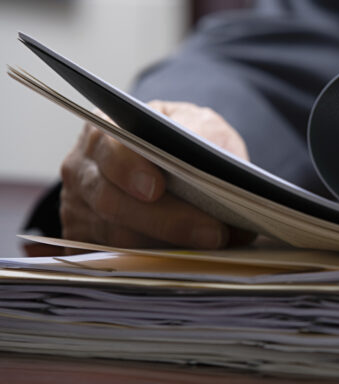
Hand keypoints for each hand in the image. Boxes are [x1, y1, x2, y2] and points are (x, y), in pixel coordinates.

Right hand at [60, 100, 249, 247]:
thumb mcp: (197, 123)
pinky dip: (156, 260)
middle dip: (166, 220)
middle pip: (112, 201)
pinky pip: (115, 259)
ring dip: (168, 244)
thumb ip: (201, 132)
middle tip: (212, 232)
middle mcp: (83, 170)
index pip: (109, 148)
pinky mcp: (86, 242)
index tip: (156, 188)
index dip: (129, 169)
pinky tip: (192, 256)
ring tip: (215, 245)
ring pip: (116, 236)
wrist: (176, 164)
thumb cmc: (183, 141)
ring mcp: (79, 209)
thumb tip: (209, 154)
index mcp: (105, 130)